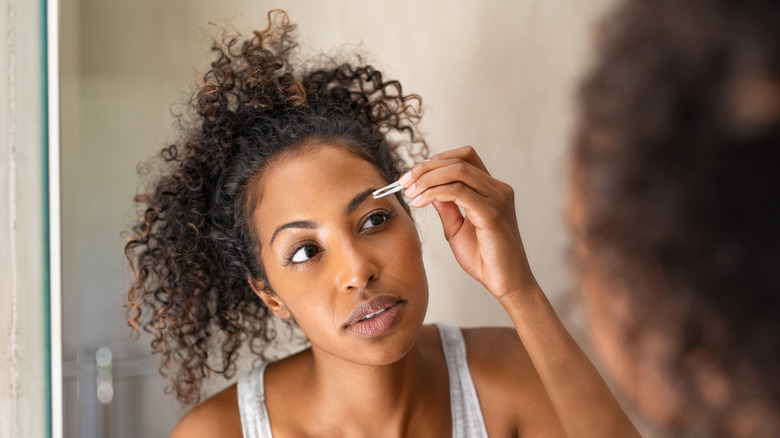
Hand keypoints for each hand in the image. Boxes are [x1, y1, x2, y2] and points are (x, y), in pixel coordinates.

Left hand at [401, 146, 537, 299]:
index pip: (464, 157)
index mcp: (492, 189)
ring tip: (411, 193)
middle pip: (459, 159)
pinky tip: (421, 202)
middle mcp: (498, 189)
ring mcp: (497, 199)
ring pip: (458, 170)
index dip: (436, 161)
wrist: (506, 284)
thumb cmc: (485, 260)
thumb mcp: (457, 229)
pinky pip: (458, 191)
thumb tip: (430, 189)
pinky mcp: (492, 213)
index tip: (412, 176)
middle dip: (426, 167)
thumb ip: (447, 207)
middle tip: (404, 182)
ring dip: (428, 178)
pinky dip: (434, 192)